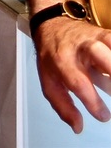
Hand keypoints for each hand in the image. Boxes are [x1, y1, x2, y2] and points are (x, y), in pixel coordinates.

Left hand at [33, 16, 110, 132]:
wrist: (52, 26)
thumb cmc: (52, 56)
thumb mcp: (49, 81)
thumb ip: (62, 105)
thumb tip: (78, 126)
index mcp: (62, 60)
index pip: (78, 82)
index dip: (92, 100)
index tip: (103, 116)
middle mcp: (80, 47)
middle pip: (103, 58)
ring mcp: (95, 39)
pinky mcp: (106, 35)